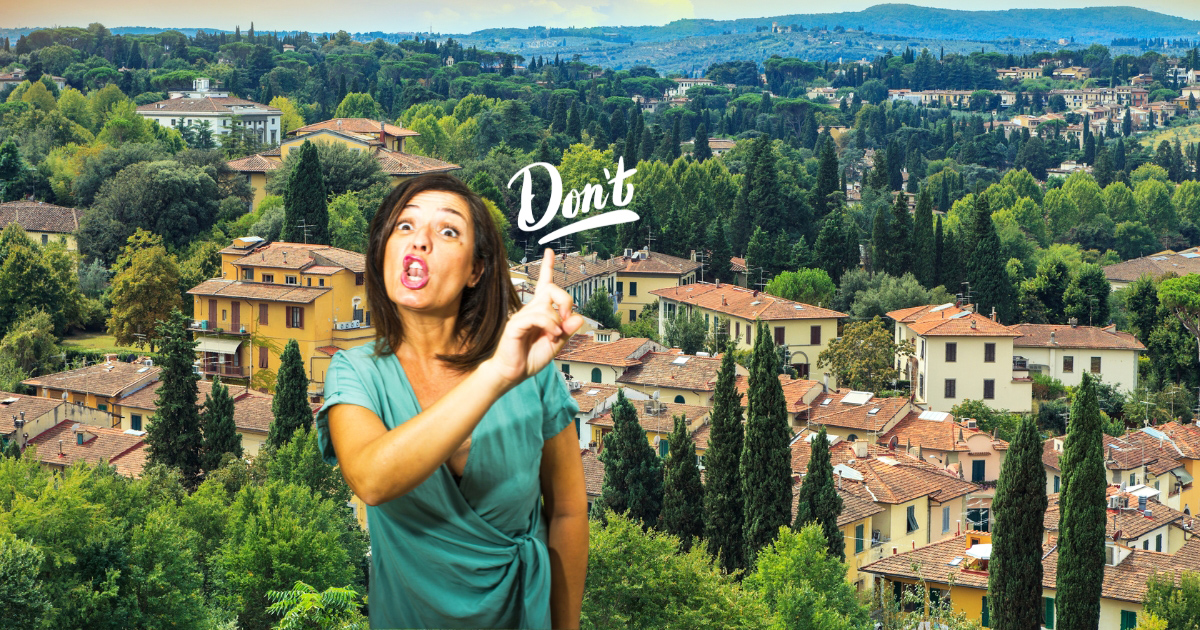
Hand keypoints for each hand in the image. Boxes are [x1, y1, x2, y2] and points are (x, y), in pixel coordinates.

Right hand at [488, 247, 584, 390]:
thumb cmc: (530, 358)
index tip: (550, 252)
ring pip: (547, 305)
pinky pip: (537, 316)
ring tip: (554, 336)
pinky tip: (550, 335)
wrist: (512, 373)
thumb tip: (579, 317)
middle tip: (567, 319)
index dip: (548, 267)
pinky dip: (549, 325)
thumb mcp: (556, 344)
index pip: (544, 284)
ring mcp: (522, 315)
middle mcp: (530, 309)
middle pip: (551, 288)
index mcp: (539, 312)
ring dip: (557, 322)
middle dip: (566, 300)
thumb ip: (567, 331)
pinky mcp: (515, 324)